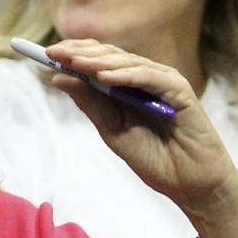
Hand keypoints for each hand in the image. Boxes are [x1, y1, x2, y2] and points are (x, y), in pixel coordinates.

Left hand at [42, 38, 237, 215]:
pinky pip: (149, 78)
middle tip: (54, 52)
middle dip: (81, 53)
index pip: (99, 61)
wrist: (191, 184)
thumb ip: (91, 104)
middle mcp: (147, 78)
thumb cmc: (156, 160)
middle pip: (111, 56)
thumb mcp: (113, 132)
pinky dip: (126, 76)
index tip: (46, 54)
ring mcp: (165, 82)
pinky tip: (104, 77)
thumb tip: (59, 78)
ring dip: (99, 61)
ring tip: (74, 61)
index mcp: (130, 86)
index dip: (74, 55)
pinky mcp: (180, 91)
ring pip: (128, 63)